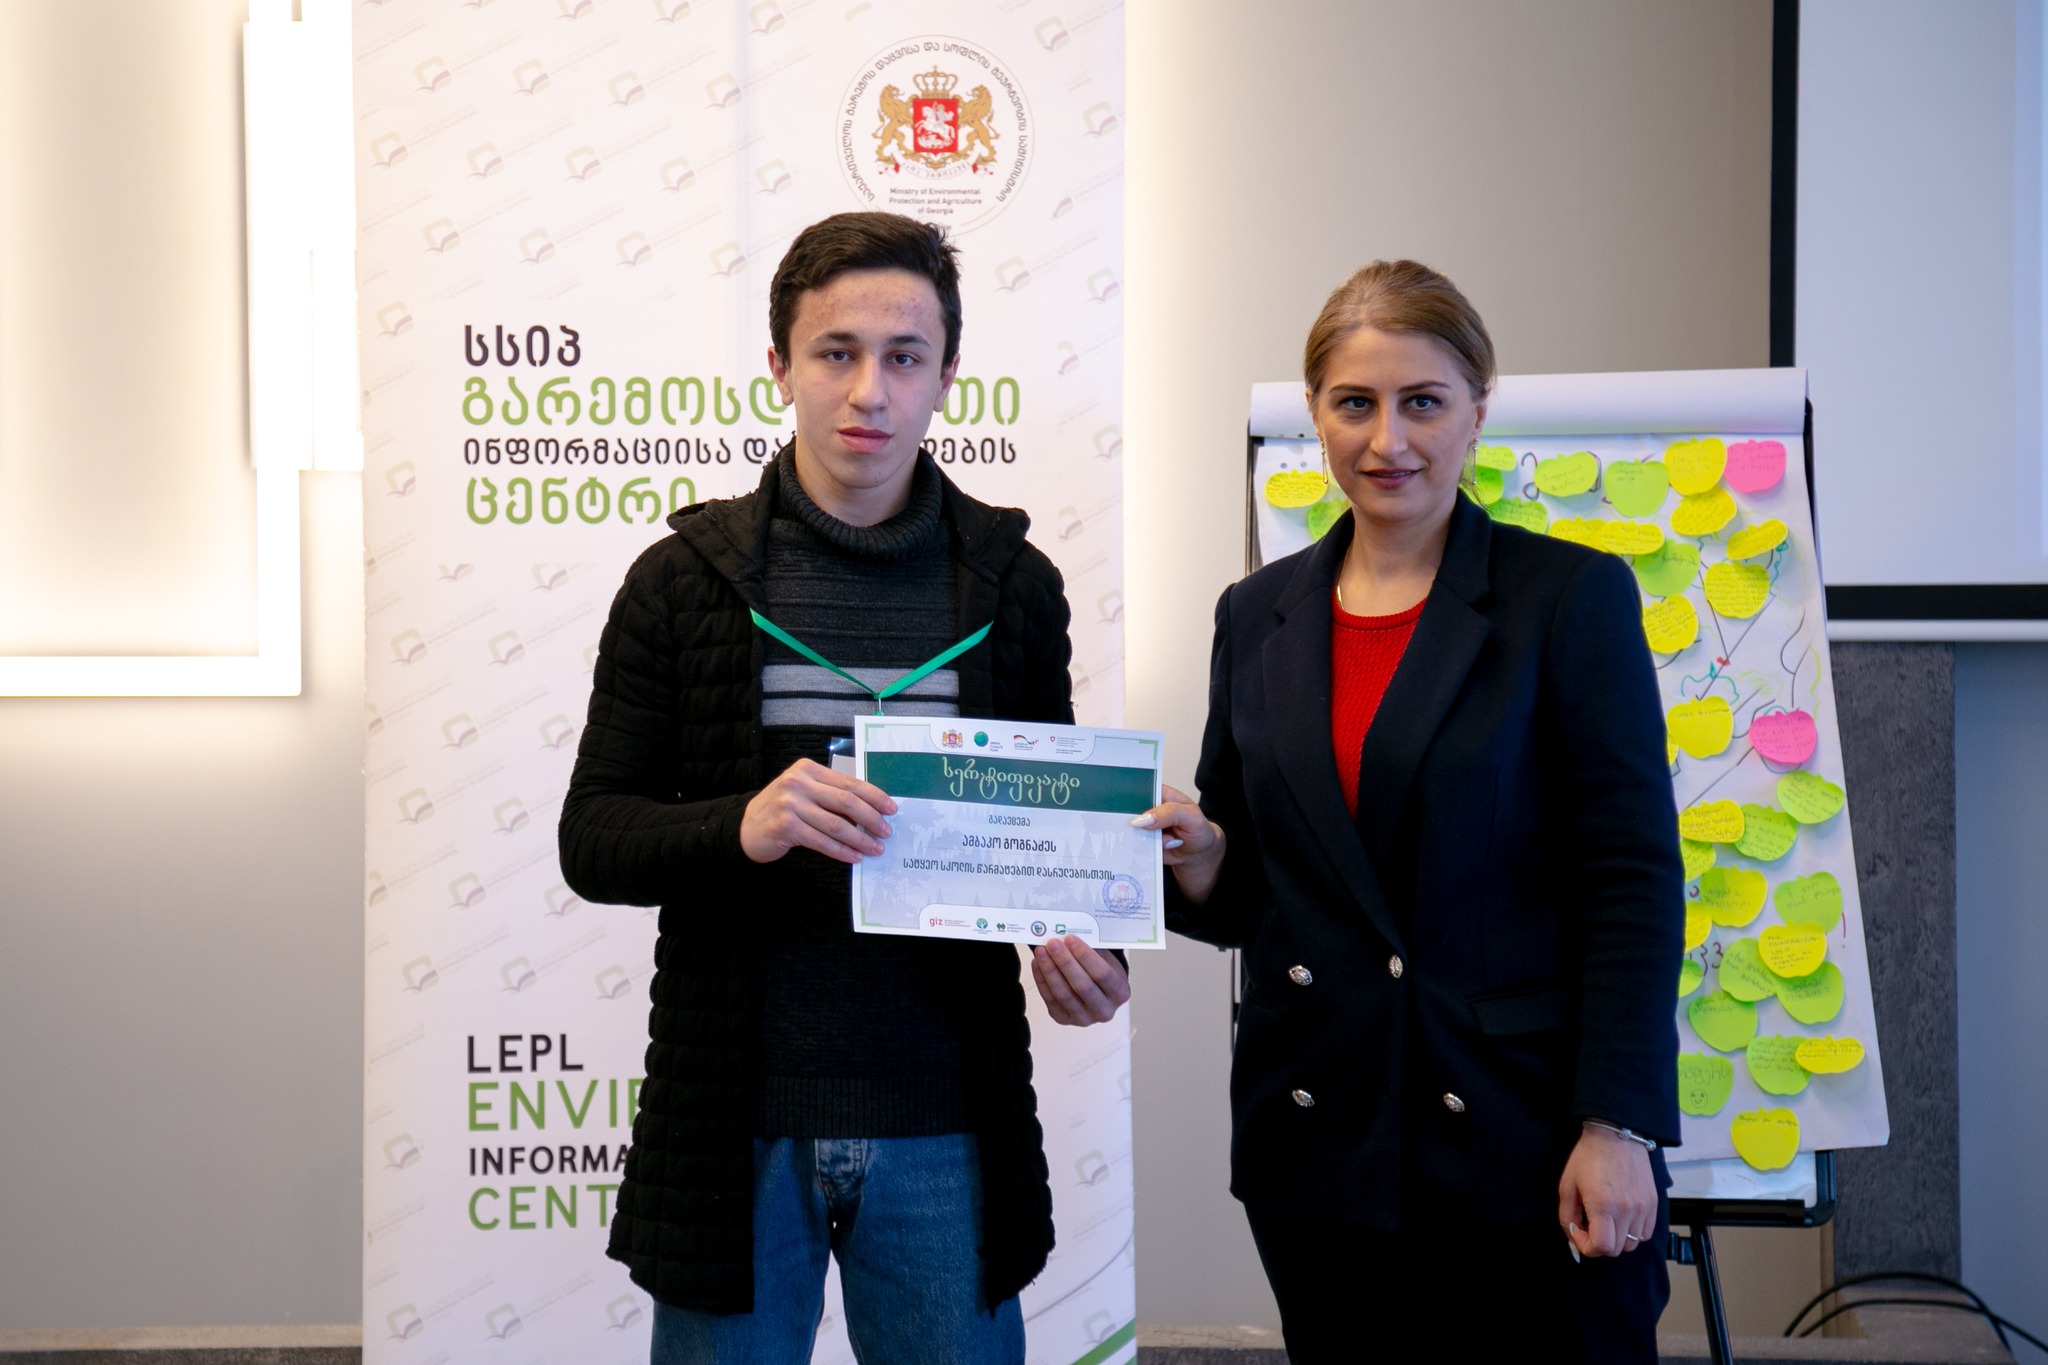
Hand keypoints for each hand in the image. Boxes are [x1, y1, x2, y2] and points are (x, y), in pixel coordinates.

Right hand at [740, 758, 896, 864]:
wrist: (745, 828)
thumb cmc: (781, 810)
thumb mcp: (803, 792)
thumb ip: (829, 794)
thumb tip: (870, 811)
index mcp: (808, 769)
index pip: (849, 783)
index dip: (874, 796)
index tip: (891, 808)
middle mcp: (798, 783)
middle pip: (846, 801)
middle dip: (871, 818)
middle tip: (886, 831)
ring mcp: (790, 804)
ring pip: (836, 824)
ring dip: (860, 839)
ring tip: (875, 848)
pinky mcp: (786, 827)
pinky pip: (822, 841)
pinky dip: (842, 851)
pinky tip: (854, 856)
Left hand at [1030, 935, 1130, 1025]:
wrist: (1097, 991)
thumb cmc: (1101, 969)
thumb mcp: (1105, 958)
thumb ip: (1091, 948)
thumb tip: (1067, 933)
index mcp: (1120, 993)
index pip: (1103, 974)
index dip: (1085, 956)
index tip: (1070, 938)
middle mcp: (1105, 1010)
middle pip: (1083, 986)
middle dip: (1065, 962)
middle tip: (1052, 943)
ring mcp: (1084, 1019)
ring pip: (1064, 995)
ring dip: (1050, 970)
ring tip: (1041, 951)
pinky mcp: (1064, 1020)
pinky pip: (1050, 1000)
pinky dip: (1042, 980)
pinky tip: (1038, 963)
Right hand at [1129, 783, 1225, 902]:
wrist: (1198, 854)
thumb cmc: (1198, 829)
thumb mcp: (1191, 817)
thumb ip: (1170, 813)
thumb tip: (1143, 819)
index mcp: (1160, 794)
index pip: (1139, 787)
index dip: (1127, 792)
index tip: (1116, 799)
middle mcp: (1148, 809)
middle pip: (1128, 808)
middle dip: (1123, 815)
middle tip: (1127, 824)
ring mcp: (1143, 826)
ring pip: (1127, 827)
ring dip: (1129, 834)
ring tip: (1146, 840)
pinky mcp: (1142, 842)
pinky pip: (1131, 843)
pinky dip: (1133, 846)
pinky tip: (1140, 848)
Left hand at [1558, 1121, 1657, 1258]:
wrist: (1616, 1135)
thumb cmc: (1588, 1157)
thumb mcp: (1567, 1186)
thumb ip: (1567, 1217)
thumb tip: (1573, 1239)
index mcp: (1603, 1206)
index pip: (1601, 1247)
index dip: (1587, 1247)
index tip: (1579, 1231)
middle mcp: (1627, 1211)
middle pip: (1617, 1250)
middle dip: (1600, 1244)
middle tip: (1590, 1226)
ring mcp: (1643, 1208)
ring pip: (1632, 1243)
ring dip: (1617, 1239)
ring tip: (1606, 1220)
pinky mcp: (1653, 1203)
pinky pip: (1645, 1232)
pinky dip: (1633, 1232)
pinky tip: (1621, 1217)